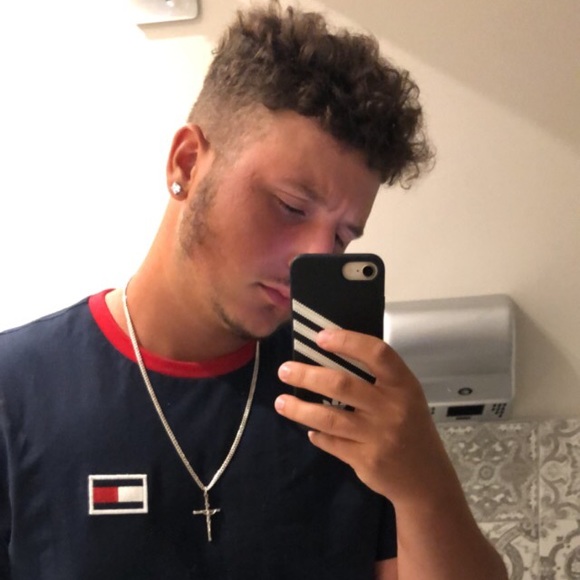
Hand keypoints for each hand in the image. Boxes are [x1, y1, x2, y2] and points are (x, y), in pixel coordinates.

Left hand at [275, 328, 454, 503]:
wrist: (427, 479)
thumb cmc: (411, 428)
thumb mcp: (406, 398)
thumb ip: (378, 381)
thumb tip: (329, 359)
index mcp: (403, 385)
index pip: (377, 353)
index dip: (348, 341)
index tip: (320, 337)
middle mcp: (392, 408)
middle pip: (342, 384)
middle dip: (307, 375)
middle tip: (285, 370)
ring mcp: (378, 436)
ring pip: (329, 417)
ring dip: (299, 409)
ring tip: (280, 402)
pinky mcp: (366, 460)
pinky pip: (332, 442)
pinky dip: (317, 434)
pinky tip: (309, 429)